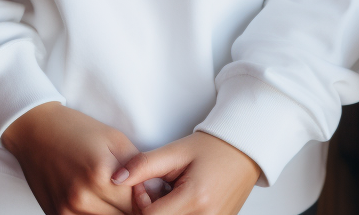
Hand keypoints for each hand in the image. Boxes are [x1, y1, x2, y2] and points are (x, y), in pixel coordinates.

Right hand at [3, 102, 139, 214]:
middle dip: (129, 208)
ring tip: (112, 197)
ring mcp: (68, 210)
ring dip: (113, 213)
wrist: (36, 130)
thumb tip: (156, 191)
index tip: (144, 193)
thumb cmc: (78, 130)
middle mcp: (84, 196)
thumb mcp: (114, 139)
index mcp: (102, 173)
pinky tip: (97, 203)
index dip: (144, 200)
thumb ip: (137, 166)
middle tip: (127, 195)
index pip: (137, 204)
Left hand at [110, 131, 261, 214]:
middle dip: (150, 211)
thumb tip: (115, 179)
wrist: (243, 151)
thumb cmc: (211, 148)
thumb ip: (144, 165)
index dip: (140, 202)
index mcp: (196, 199)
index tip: (143, 185)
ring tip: (168, 197)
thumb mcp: (176, 151)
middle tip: (155, 191)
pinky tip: (178, 204)